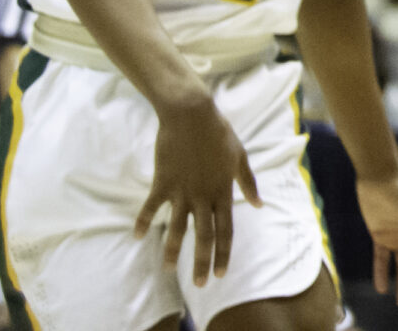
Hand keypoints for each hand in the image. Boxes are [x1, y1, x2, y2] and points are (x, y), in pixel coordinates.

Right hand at [135, 95, 259, 287]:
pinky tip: (138, 236)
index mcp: (223, 191)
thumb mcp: (239, 156)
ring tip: (169, 269)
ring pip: (177, 228)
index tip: (222, 273)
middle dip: (203, 262)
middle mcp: (203, 196)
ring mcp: (182, 191)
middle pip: (204, 235)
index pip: (226, 230)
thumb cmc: (219, 133)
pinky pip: (151, 207)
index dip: (224, 253)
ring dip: (173, 250)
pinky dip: (144, 221)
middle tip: (201, 284)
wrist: (192, 114)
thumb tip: (259, 204)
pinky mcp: (163, 182)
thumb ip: (248, 182)